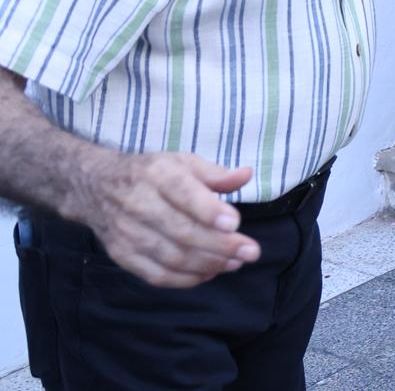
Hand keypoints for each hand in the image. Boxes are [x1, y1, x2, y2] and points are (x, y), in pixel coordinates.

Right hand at [75, 150, 261, 286]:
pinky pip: (156, 275)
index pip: (184, 194)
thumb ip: (215, 173)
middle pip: (182, 232)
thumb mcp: (182, 162)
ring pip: (171, 257)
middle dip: (220, 246)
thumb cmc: (152, 174)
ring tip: (236, 263)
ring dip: (208, 264)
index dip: (210, 211)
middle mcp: (139, 204)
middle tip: (251, 252)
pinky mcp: (122, 255)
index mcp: (157, 175)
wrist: (97, 187)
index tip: (235, 224)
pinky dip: (186, 279)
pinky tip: (209, 273)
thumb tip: (246, 175)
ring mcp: (127, 233)